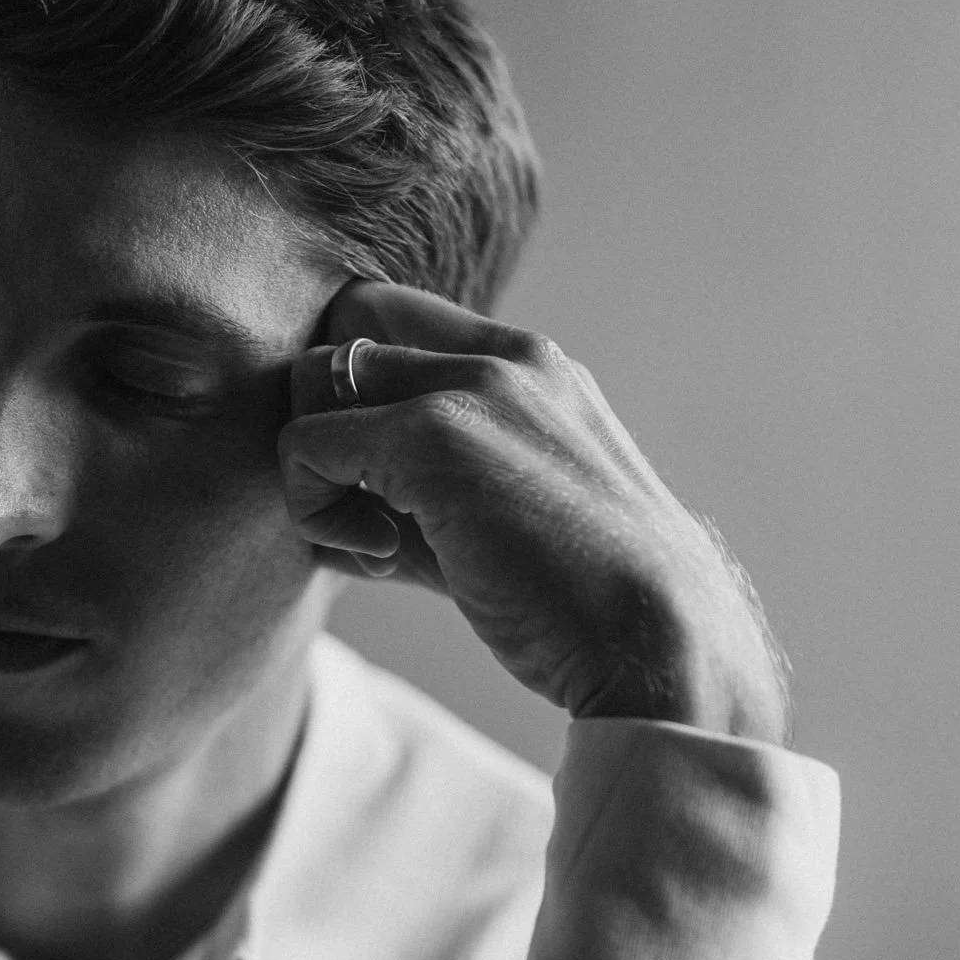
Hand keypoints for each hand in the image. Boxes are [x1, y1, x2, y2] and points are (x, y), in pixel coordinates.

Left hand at [281, 279, 791, 740]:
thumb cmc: (586, 600)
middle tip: (363, 505)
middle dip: (326, 420)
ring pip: (311, 378)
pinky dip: (315, 511)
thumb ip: (431, 488)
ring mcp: (466, 387)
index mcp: (532, 363)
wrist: (654, 640)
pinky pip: (304, 446)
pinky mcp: (429, 436)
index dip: (357, 394)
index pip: (394, 319)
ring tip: (374, 540)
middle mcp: (502, 355)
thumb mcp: (509, 515)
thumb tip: (337, 510)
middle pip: (342, 332)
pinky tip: (379, 560)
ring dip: (315, 465)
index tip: (380, 479)